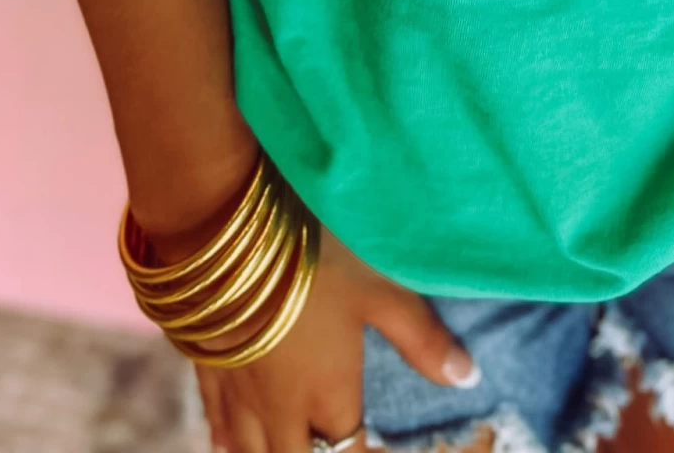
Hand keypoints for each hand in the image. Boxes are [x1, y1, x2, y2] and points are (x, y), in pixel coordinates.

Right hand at [188, 224, 477, 452]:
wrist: (222, 242)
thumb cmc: (312, 263)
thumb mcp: (378, 290)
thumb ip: (420, 337)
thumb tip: (468, 377)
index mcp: (327, 396)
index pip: (348, 449)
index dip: (363, 451)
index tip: (371, 444)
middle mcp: (280, 410)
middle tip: (330, 442)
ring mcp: (238, 395)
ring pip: (248, 452)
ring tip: (284, 445)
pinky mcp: (205, 372)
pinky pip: (214, 427)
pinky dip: (226, 441)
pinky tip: (227, 441)